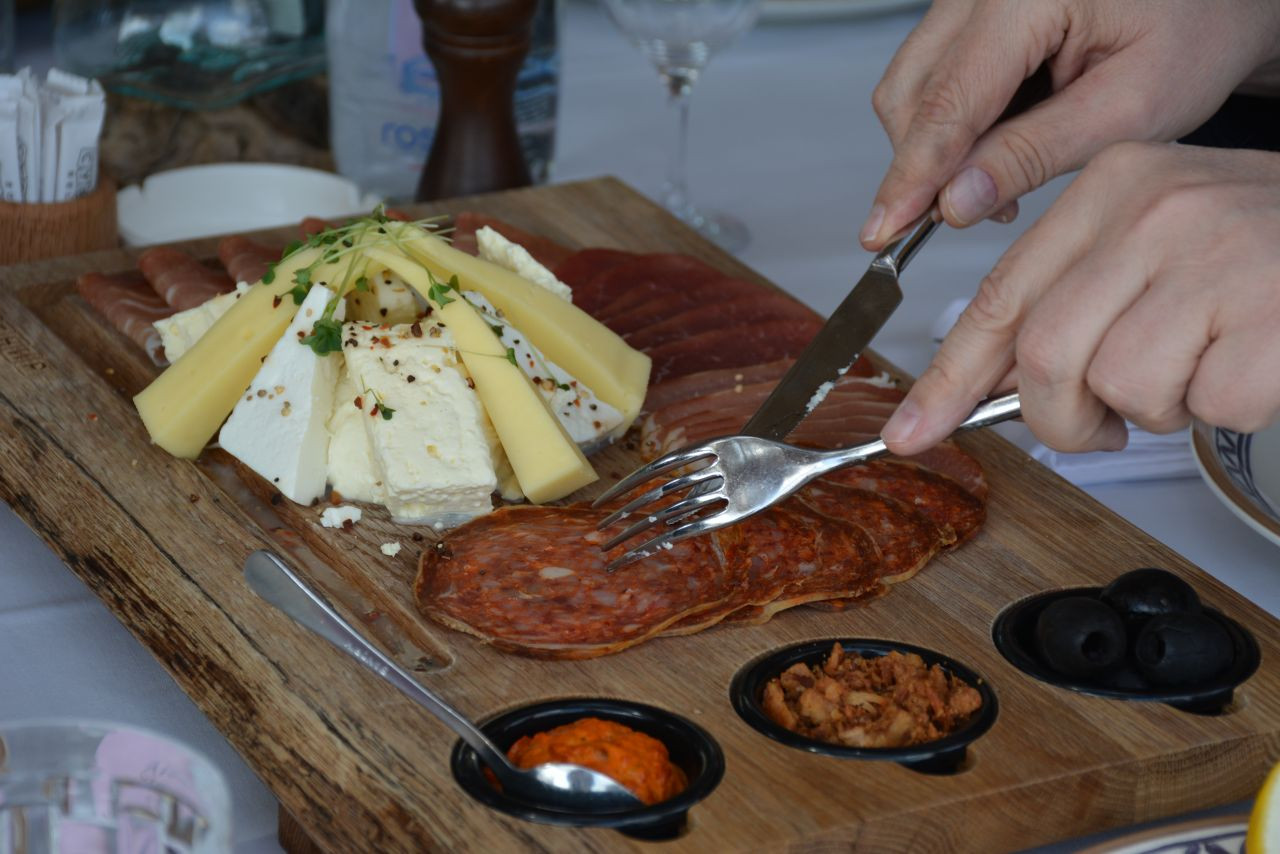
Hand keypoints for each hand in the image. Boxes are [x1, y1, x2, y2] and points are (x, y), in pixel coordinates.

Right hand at [860, 0, 1279, 247]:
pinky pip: (933, 74)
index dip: (913, 176)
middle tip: (973, 212)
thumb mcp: (1130, 107)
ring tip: (1004, 175)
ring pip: (911, 86)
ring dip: (940, 147)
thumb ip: (1035, 154)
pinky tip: (1004, 137)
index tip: (885, 229)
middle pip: (910, 93)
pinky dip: (955, 122)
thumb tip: (955, 200)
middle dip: (927, 165)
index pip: (946, 102)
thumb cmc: (1198, 28)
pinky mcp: (972, 9)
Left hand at [880, 142, 1279, 454]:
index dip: (949, 378)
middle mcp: (1155, 212)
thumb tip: (986, 383)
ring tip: (1196, 368)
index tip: (914, 430)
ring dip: (1153, 409)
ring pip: (1119, 387)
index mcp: (1112, 188)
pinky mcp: (1267, 314)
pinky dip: (1222, 409)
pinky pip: (1203, 406)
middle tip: (1101, 422)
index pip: (999, 297)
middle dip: (1062, 415)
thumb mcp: (1150, 246)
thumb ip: (1069, 300)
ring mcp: (1214, 258)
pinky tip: (1247, 363)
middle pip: (1044, 355)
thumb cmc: (1256, 252)